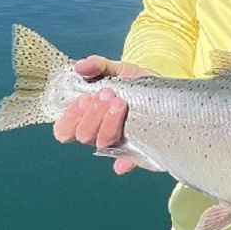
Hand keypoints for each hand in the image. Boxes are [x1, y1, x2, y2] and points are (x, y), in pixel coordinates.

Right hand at [52, 56, 152, 174]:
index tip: (84, 99)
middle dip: (93, 114)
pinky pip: (127, 162)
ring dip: (108, 123)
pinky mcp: (137, 150)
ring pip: (102, 143)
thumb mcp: (118, 70)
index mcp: (88, 117)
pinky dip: (123, 163)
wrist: (165, 92)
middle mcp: (99, 132)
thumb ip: (98, 66)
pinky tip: (122, 162)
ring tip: (120, 102)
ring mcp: (117, 142)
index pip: (65, 129)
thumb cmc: (135, 84)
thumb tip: (80, 66)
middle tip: (108, 95)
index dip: (70, 118)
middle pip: (84, 135)